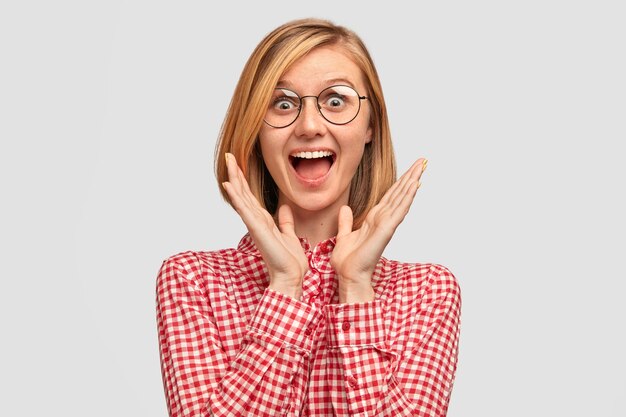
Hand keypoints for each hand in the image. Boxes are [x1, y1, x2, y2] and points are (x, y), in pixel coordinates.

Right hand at [222, 153, 307, 299]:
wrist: (291, 276)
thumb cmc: (290, 261)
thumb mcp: (289, 235)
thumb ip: (285, 222)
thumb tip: (285, 209)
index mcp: (263, 221)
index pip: (251, 196)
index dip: (244, 180)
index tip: (238, 164)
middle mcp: (256, 221)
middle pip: (243, 193)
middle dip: (236, 174)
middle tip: (229, 156)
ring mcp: (255, 225)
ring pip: (242, 197)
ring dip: (234, 179)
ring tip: (228, 163)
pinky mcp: (257, 230)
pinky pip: (245, 210)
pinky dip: (236, 197)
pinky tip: (229, 185)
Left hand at [330, 158, 426, 302]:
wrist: (349, 275)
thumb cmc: (347, 262)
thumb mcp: (343, 236)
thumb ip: (346, 222)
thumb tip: (345, 208)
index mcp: (374, 220)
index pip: (390, 196)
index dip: (400, 182)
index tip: (409, 170)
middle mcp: (383, 220)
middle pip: (399, 193)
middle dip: (410, 177)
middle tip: (421, 161)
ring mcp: (387, 224)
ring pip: (402, 198)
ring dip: (411, 182)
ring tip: (421, 167)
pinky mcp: (386, 230)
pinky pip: (399, 210)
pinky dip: (407, 197)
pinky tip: (415, 185)